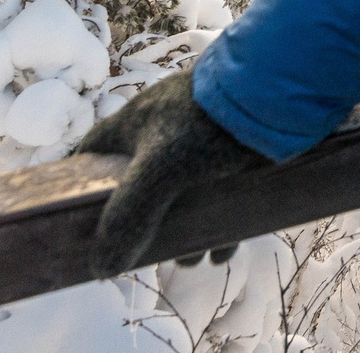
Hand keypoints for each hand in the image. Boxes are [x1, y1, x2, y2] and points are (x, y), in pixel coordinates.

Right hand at [74, 68, 263, 273]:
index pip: (92, 153)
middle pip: (140, 183)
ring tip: (190, 260)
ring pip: (183, 193)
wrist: (279, 92)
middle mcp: (163, 128)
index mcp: (133, 124)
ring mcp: (201, 137)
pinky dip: (218, 222)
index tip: (80, 223)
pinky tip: (222, 252)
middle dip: (143, 224)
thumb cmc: (207, 124)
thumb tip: (102, 267)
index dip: (79, 185)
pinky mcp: (235, 149)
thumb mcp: (158, 172)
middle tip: (147, 255)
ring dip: (185, 229)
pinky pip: (220, 193)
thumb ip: (128, 218)